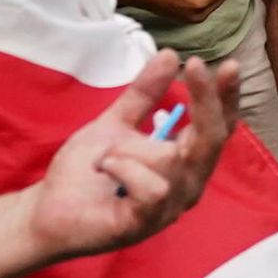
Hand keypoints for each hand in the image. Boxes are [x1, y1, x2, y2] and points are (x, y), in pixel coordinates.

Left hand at [23, 55, 232, 261]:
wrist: (47, 209)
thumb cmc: (86, 171)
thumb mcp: (116, 123)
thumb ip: (144, 94)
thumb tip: (171, 54)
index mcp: (184, 161)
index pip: (219, 128)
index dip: (227, 98)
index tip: (230, 65)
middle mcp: (187, 184)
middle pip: (212, 139)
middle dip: (206, 100)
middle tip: (196, 65)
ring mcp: (170, 207)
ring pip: (169, 159)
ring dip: (126, 148)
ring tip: (103, 158)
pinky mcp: (148, 223)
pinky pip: (152, 188)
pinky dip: (123, 169)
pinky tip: (104, 171)